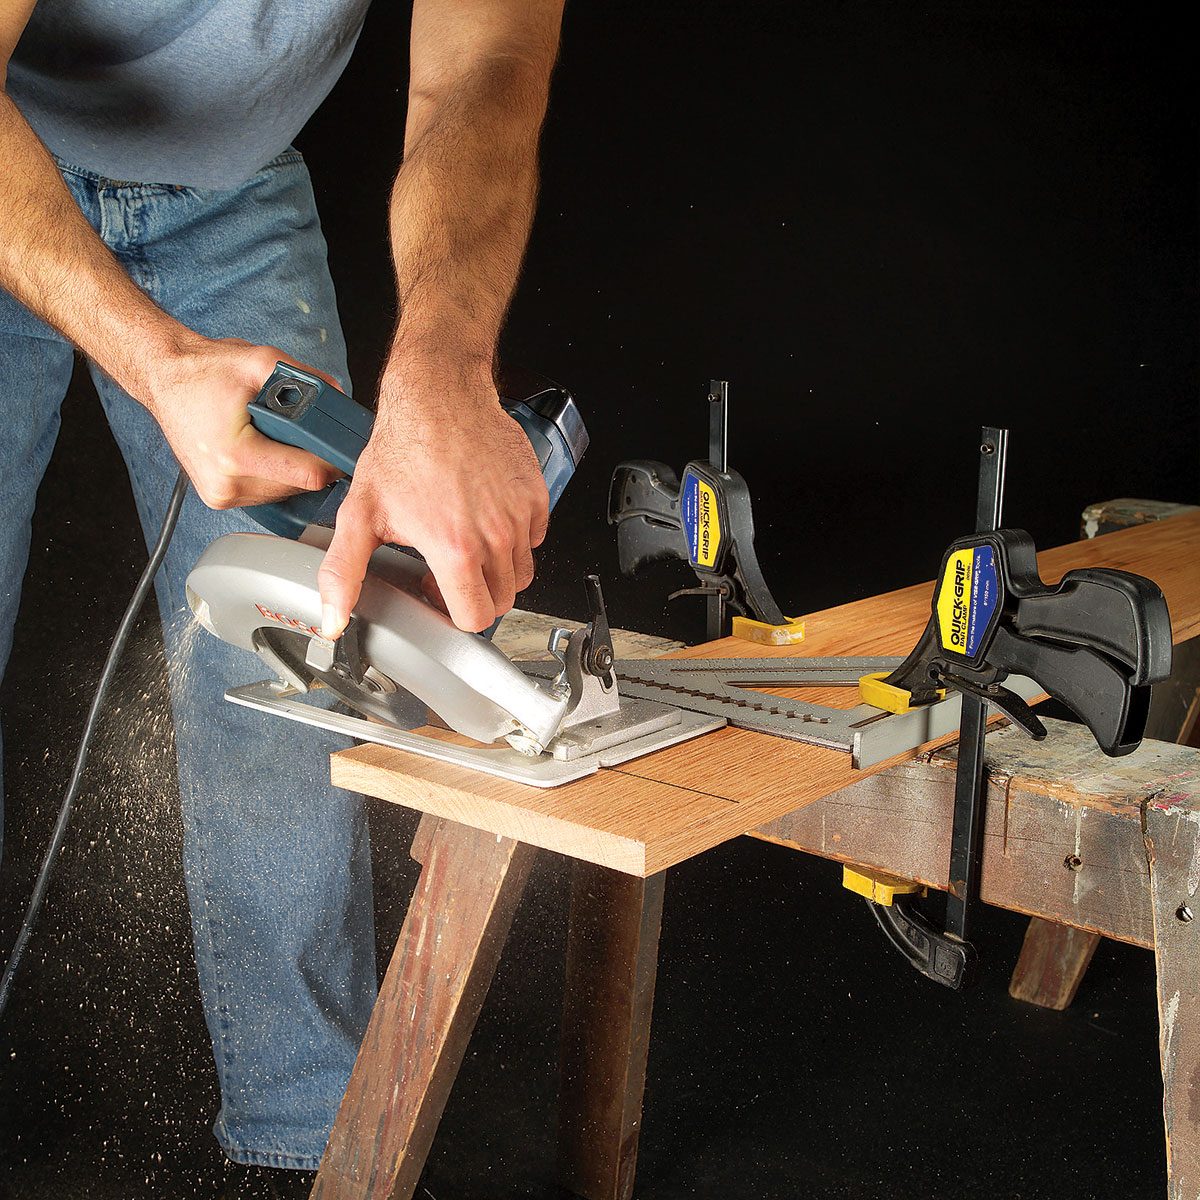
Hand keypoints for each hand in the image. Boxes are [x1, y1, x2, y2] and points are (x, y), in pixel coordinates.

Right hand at [143, 335, 341, 507]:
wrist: (164, 379)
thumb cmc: (203, 372)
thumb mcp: (259, 362)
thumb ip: (305, 378)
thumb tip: (338, 395)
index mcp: (235, 456)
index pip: (307, 475)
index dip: (332, 460)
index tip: (342, 447)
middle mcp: (226, 484)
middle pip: (299, 486)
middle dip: (311, 460)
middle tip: (309, 434)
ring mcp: (221, 495)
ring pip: (284, 493)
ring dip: (293, 470)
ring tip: (281, 438)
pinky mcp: (219, 497)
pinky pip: (265, 494)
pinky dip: (274, 475)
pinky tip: (266, 450)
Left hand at [317, 366, 549, 634]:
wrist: (438, 397)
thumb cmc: (403, 448)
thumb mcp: (360, 514)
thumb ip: (343, 573)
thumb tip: (334, 619)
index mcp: (455, 549)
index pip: (476, 618)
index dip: (453, 613)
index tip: (439, 594)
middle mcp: (495, 536)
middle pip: (502, 600)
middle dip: (476, 594)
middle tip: (448, 569)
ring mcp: (520, 516)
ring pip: (521, 572)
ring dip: (496, 569)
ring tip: (467, 543)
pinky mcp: (536, 496)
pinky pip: (534, 538)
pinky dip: (515, 538)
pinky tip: (485, 517)